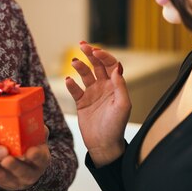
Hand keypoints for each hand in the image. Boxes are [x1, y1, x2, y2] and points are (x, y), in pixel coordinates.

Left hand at [0, 126, 50, 190]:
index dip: (36, 156)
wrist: (26, 171)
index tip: (31, 151)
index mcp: (40, 161)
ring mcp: (15, 181)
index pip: (40, 159)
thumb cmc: (30, 150)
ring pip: (6, 177)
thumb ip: (38, 133)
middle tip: (7, 159)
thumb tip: (37, 122)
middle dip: (14, 166)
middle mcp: (30, 174)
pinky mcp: (2, 183)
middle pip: (23, 172)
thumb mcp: (38, 142)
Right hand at [65, 43, 130, 166]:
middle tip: (82, 45)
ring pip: (85, 74)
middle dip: (90, 54)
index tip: (95, 52)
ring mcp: (92, 93)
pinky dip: (71, 84)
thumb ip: (120, 86)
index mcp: (115, 86)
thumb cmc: (116, 127)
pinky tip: (68, 80)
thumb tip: (117, 67)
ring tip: (74, 62)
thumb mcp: (122, 106)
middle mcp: (104, 87)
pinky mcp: (82, 102)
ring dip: (80, 66)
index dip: (103, 56)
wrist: (104, 145)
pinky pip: (75, 89)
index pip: (110, 65)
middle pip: (97, 65)